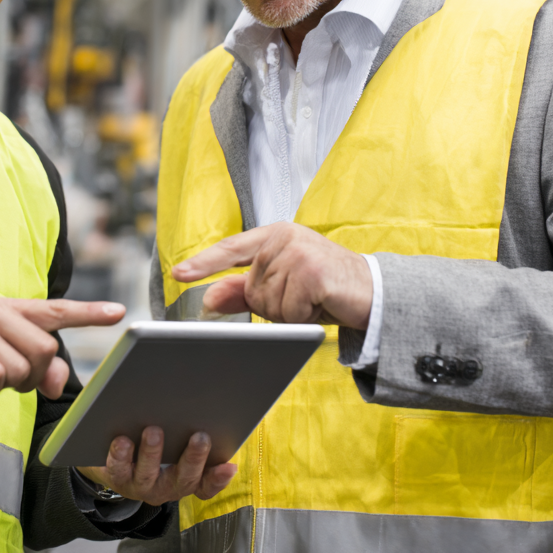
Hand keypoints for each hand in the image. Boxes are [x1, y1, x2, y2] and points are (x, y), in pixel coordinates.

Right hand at [0, 298, 124, 399]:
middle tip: (13, 378)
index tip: (119, 313)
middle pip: (45, 350)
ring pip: (20, 368)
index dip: (90, 313)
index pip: (57, 310)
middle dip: (36, 375)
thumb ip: (35, 365)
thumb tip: (59, 383)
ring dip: (9, 384)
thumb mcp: (0, 354)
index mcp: (12, 308)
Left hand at [77, 427, 236, 504]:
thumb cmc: (157, 442)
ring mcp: (142, 485)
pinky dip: (121, 456)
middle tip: (200, 437)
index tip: (230, 466)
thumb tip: (203, 404)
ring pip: (148, 475)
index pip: (207, 484)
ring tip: (153, 431)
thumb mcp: (177, 441)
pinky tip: (122, 440)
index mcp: (186, 479)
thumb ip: (190, 431)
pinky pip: (119, 470)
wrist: (116, 459)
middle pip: (183, 479)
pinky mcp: (118, 478)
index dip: (219, 478)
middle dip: (193, 458)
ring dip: (152, 454)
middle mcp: (167, 487)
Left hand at [171, 222, 372, 327]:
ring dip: (289, 312)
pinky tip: (320, 305)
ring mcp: (300, 252)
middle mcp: (285, 238)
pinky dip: (302, 317)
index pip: (231, 249)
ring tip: (313, 300)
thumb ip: (243, 291)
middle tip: (301, 298)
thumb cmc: (325, 288)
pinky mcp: (313, 272)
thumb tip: (208, 300)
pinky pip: (288, 310)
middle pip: (252, 288)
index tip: (179, 273)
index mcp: (274, 235)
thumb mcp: (281, 288)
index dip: (204, 263)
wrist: (373, 292)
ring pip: (268, 302)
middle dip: (272, 304)